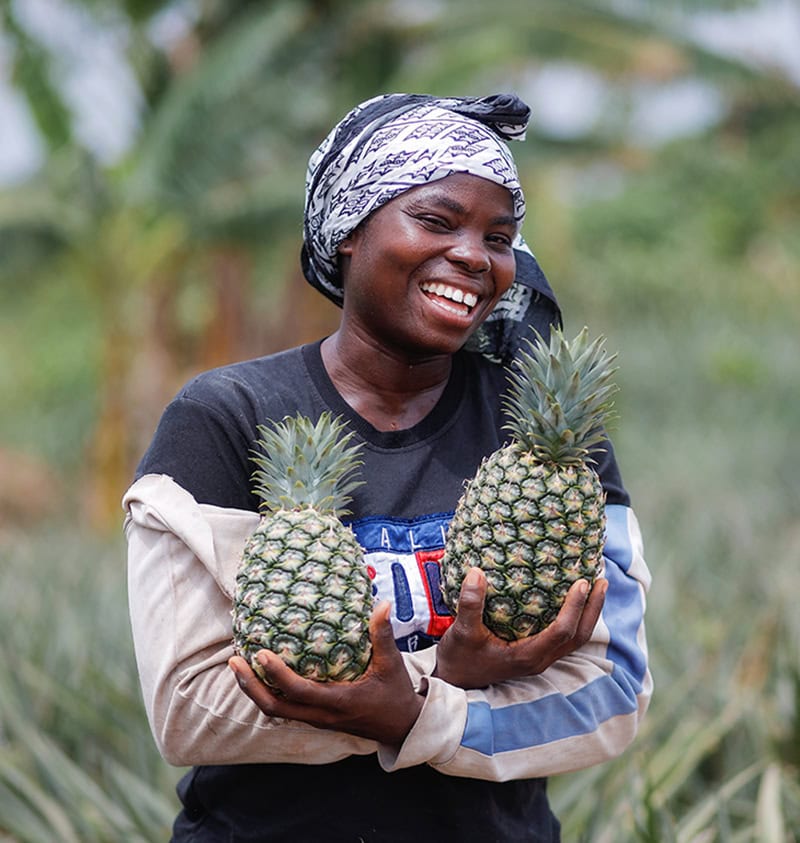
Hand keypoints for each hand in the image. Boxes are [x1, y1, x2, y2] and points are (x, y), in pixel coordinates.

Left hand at [228, 601, 423, 746]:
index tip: (261, 653)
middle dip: (251, 686)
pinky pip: (284, 708)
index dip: (277, 674)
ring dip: (254, 690)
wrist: (401, 727)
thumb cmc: (395, 694)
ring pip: (276, 711)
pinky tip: (260, 674)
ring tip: (238, 665)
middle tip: (234, 660)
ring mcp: (316, 720)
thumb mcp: (392, 665)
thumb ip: (383, 635)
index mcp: (339, 702)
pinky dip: (267, 693)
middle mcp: (322, 715)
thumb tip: (381, 604)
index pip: (299, 692)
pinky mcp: (315, 718)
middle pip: (275, 708)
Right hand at [434, 567, 606, 688]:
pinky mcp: (534, 655)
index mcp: (527, 656)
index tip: (582, 582)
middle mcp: (539, 660)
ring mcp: (538, 659)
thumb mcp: (462, 632)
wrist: (454, 681)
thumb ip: (471, 604)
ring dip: (587, 614)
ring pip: (574, 639)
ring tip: (595, 587)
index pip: (562, 632)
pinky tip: (569, 600)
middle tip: (601, 580)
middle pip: (578, 637)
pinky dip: (573, 618)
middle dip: (593, 609)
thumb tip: (477, 571)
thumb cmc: (459, 658)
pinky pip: (563, 637)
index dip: (575, 607)